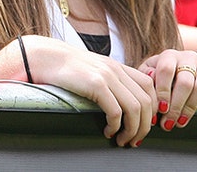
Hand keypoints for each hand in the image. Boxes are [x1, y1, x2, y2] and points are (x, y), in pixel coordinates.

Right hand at [16, 35, 154, 146]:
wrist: (44, 57)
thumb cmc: (64, 68)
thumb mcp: (93, 70)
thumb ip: (109, 81)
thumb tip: (120, 103)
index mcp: (118, 66)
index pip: (149, 87)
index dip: (152, 108)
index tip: (143, 124)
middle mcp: (116, 70)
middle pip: (146, 101)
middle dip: (144, 126)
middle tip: (135, 140)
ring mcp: (107, 76)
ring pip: (135, 108)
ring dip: (132, 130)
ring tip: (123, 140)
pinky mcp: (95, 84)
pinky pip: (116, 111)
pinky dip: (116, 127)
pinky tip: (108, 132)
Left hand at [138, 50, 196, 131]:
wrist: (178, 71)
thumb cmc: (161, 76)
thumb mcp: (148, 75)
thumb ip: (146, 78)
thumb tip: (150, 80)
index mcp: (169, 55)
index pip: (166, 70)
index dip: (164, 91)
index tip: (161, 109)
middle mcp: (188, 57)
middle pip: (185, 82)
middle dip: (177, 106)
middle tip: (169, 122)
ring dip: (190, 108)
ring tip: (180, 122)